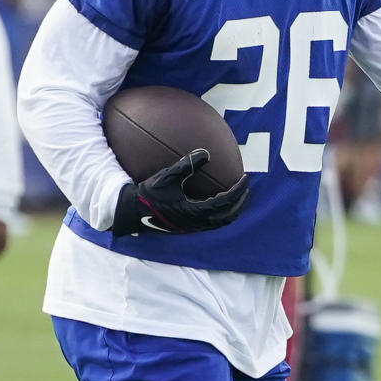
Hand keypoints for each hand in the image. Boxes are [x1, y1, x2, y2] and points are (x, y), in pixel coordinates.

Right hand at [111, 149, 248, 235]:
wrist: (134, 213)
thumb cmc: (149, 194)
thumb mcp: (167, 177)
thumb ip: (187, 165)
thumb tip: (205, 153)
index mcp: (195, 211)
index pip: (225, 202)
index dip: (238, 191)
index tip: (245, 179)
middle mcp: (197, 222)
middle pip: (228, 216)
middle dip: (240, 203)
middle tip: (246, 189)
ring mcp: (193, 227)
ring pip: (221, 222)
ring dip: (232, 211)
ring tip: (237, 198)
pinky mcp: (188, 228)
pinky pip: (211, 223)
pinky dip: (221, 214)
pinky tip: (217, 202)